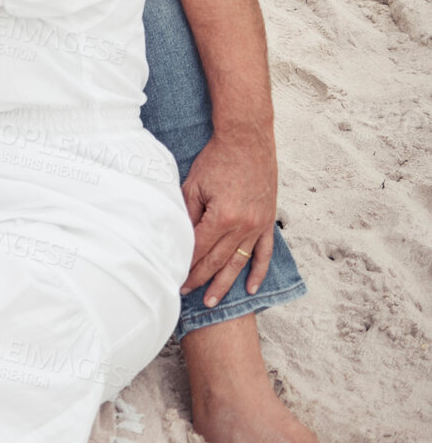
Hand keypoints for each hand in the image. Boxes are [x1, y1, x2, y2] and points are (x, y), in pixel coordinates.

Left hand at [180, 127, 278, 305]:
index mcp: (222, 217)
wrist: (247, 140)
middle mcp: (243, 226)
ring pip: (239, 261)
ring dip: (226, 282)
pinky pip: (264, 252)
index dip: (186, 266)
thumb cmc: (216, 160)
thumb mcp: (193, 186)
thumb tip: (179, 239)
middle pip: (218, 260)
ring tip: (213, 301)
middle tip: (186, 294)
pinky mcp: (268, 221)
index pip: (199, 250)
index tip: (174, 278)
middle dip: (201, 279)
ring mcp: (259, 225)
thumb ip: (187, 215)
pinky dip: (258, 271)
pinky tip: (251, 288)